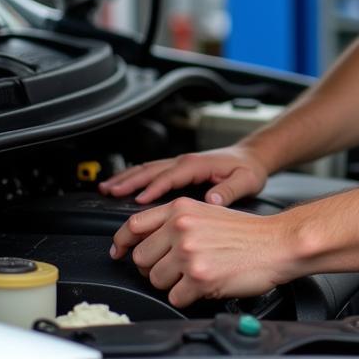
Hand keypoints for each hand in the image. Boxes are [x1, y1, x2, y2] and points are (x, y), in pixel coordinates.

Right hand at [98, 144, 270, 205]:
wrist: (252, 157)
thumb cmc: (249, 170)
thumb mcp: (246, 181)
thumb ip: (229, 191)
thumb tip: (212, 200)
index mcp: (198, 164)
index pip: (171, 176)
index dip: (154, 188)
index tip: (138, 201)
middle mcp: (185, 161)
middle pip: (151, 170)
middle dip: (129, 181)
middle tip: (109, 193)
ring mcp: (180, 163)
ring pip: (147, 169)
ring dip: (126, 178)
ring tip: (106, 188)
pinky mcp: (178, 169)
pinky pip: (152, 171)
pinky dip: (134, 177)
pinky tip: (121, 185)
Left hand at [110, 198, 289, 306]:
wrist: (277, 243)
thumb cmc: (248, 232)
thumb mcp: (208, 212)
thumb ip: (176, 221)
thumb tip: (146, 239)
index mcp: (181, 209)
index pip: (134, 225)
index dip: (122, 242)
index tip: (120, 252)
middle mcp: (181, 228)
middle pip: (141, 259)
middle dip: (155, 268)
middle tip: (177, 268)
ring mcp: (189, 253)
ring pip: (156, 281)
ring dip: (173, 284)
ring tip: (197, 274)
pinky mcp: (198, 277)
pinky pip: (175, 298)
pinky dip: (189, 297)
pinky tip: (207, 284)